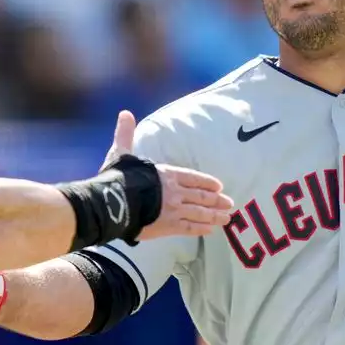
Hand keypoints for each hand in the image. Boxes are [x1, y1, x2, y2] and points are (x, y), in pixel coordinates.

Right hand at [103, 111, 234, 240]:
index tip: (219, 185)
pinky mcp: (168, 226)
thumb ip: (126, 134)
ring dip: (214, 215)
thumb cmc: (118, 178)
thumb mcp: (121, 152)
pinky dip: (200, 229)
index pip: (193, 176)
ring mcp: (174, 210)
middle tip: (229, 203)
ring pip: (200, 213)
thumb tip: (124, 113)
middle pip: (201, 196)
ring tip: (226, 218)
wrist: (114, 203)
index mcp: (167, 174)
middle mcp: (175, 192)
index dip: (207, 181)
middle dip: (217, 200)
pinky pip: (189, 228)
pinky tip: (209, 230)